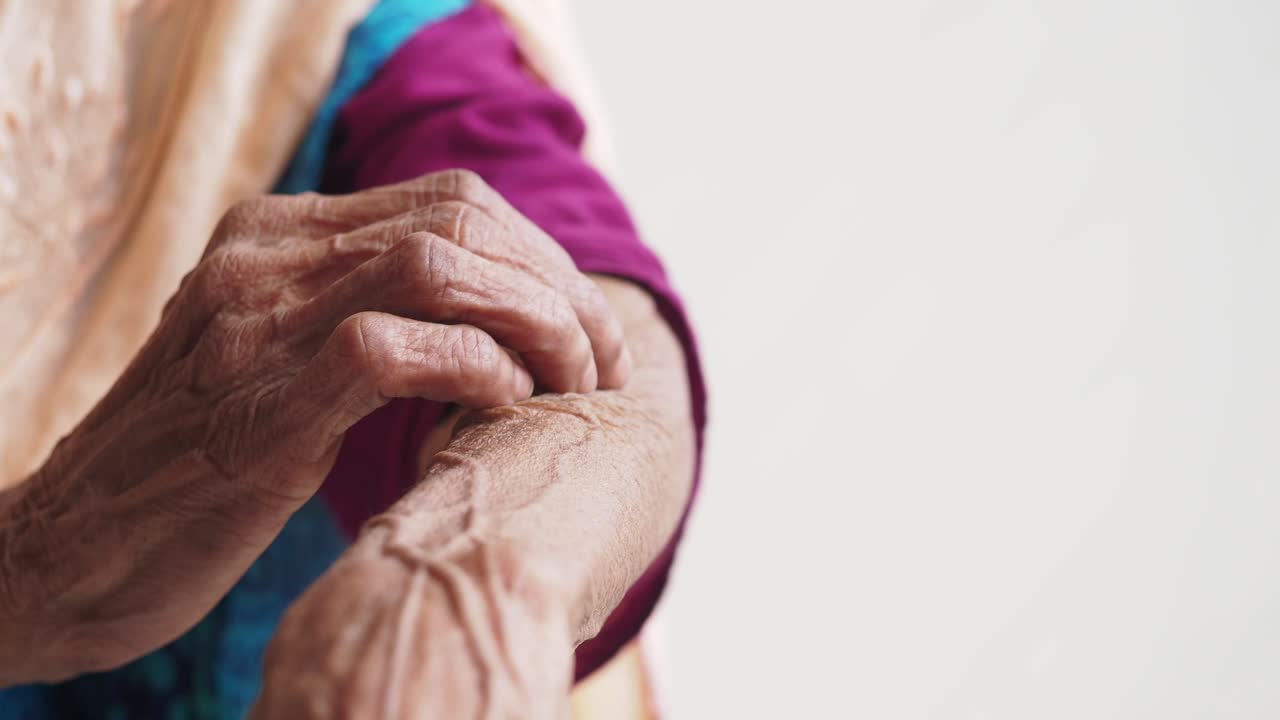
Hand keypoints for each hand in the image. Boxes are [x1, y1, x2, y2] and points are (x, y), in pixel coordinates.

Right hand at [0, 169, 628, 683]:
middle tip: (603, 364)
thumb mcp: (279, 360)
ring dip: (536, 324)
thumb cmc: (195, 464)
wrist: (71, 548)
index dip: (541, 258)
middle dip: (559, 290)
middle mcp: (264, 257)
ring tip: (571, 388)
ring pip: (440, 266)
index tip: (588, 329)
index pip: (449, 200)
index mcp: (275, 235)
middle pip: (461, 221)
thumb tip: (496, 322)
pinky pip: (396, 346)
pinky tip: (507, 407)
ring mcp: (256, 324)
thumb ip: (362, 313)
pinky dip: (478, 369)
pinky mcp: (261, 405)